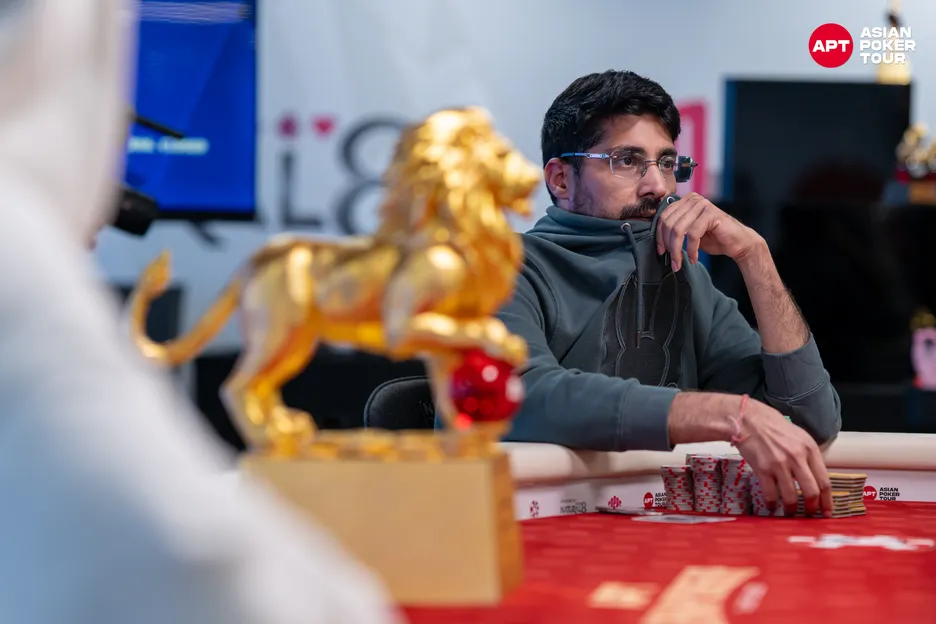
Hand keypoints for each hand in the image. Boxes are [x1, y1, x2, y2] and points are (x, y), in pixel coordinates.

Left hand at [655, 193, 762, 270]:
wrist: (738, 243)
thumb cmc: (714, 239)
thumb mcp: (689, 233)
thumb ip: (675, 231)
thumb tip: (657, 240)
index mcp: (685, 201)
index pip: (664, 217)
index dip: (659, 236)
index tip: (661, 251)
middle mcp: (693, 199)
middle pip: (669, 223)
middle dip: (668, 245)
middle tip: (672, 261)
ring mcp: (702, 204)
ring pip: (678, 229)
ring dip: (677, 250)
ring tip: (679, 263)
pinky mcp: (711, 213)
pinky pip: (693, 234)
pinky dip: (691, 249)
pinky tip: (694, 258)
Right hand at [734, 398, 832, 516]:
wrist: (749, 420)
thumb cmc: (774, 427)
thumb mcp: (799, 437)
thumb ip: (809, 456)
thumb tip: (814, 478)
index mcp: (810, 449)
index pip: (824, 481)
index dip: (827, 501)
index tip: (827, 512)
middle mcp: (797, 458)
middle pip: (811, 492)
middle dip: (811, 508)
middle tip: (809, 514)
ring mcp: (779, 464)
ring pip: (791, 496)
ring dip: (791, 509)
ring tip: (789, 512)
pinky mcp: (763, 469)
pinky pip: (770, 494)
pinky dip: (772, 503)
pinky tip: (771, 505)